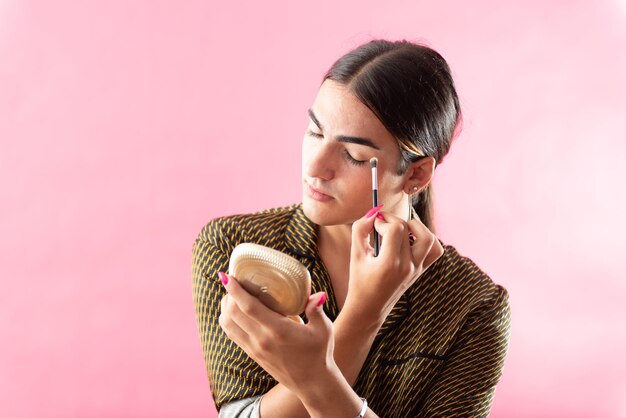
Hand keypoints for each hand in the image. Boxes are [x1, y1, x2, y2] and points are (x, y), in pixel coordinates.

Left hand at [218, 272, 334, 393]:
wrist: (311, 383)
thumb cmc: (319, 353)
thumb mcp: (323, 330)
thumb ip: (316, 310)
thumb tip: (318, 294)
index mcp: (278, 330)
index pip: (248, 307)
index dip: (235, 290)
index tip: (227, 276)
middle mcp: (261, 339)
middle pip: (233, 313)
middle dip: (228, 294)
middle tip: (233, 281)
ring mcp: (254, 348)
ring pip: (228, 324)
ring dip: (225, 307)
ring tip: (233, 294)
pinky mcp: (252, 354)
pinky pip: (232, 334)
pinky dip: (227, 320)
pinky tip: (234, 310)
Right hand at [344, 206, 443, 323]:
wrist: (369, 308)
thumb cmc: (359, 281)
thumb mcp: (355, 255)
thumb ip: (360, 230)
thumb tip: (372, 213)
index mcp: (389, 264)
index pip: (395, 229)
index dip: (382, 220)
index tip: (372, 223)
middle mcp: (407, 267)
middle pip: (408, 229)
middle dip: (392, 220)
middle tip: (380, 222)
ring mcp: (417, 269)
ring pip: (428, 238)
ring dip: (415, 227)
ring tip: (399, 229)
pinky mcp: (421, 270)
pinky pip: (435, 250)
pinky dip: (426, 240)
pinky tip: (410, 239)